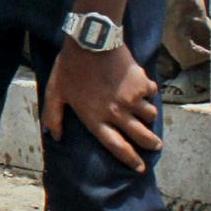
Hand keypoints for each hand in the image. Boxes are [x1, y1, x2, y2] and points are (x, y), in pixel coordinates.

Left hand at [40, 42, 162, 171]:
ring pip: (149, 116)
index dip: (130, 159)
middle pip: (140, 136)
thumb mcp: (55, 93)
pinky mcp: (142, 84)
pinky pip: (152, 94)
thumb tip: (54, 136)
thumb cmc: (70, 67)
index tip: (140, 168)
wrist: (91, 42)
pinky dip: (150, 93)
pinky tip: (145, 89)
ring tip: (148, 115)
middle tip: (156, 146)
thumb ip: (53, 116)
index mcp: (96, 119)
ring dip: (149, 117)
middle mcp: (117, 113)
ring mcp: (132, 100)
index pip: (116, 146)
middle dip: (150, 144)